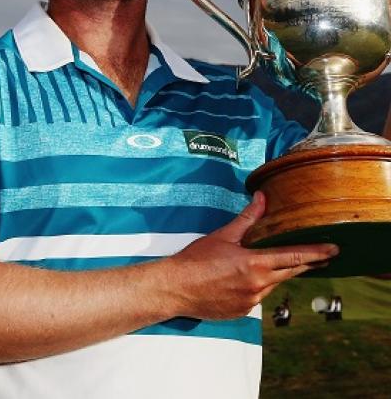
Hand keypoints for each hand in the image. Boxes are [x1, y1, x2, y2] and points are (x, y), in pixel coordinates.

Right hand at [166, 191, 338, 320]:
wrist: (176, 289)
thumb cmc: (196, 260)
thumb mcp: (223, 235)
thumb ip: (247, 219)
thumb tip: (262, 199)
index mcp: (254, 264)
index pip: (293, 257)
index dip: (315, 253)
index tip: (333, 250)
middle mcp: (257, 285)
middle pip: (290, 273)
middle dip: (307, 264)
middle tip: (325, 256)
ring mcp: (251, 301)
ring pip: (273, 284)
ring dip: (278, 273)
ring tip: (276, 262)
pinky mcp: (243, 311)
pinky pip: (258, 295)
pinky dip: (258, 284)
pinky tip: (244, 277)